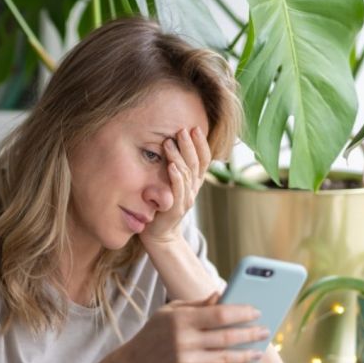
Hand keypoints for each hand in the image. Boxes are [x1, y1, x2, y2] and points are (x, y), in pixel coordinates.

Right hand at [113, 293, 268, 362]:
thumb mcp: (169, 312)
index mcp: (180, 319)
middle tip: (265, 331)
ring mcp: (186, 361)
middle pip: (227, 337)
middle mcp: (184, 340)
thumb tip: (221, 294)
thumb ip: (196, 305)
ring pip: (226, 358)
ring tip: (259, 350)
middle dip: (250, 333)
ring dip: (247, 354)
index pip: (219, 314)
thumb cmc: (155, 334)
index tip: (256, 311)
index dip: (241, 313)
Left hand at [140, 126, 211, 243]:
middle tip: (182, 130)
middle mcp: (193, 189)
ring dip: (178, 157)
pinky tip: (170, 166)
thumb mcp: (171, 185)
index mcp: (194, 182)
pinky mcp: (176, 209)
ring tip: (169, 142)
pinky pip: (178, 191)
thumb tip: (169, 144)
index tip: (195, 128)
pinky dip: (175, 177)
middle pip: (196, 164)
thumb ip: (174, 169)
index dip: (201, 144)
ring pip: (186, 174)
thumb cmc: (162, 206)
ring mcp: (186, 199)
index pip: (203, 160)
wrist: (159, 234)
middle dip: (190, 145)